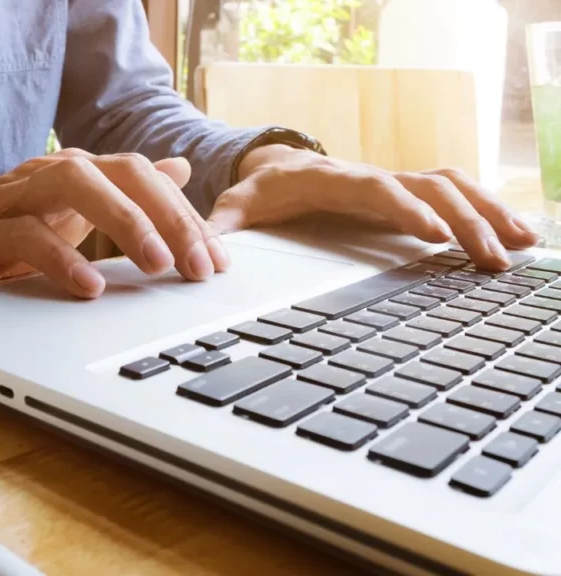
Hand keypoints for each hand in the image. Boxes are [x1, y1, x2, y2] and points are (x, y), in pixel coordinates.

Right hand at [0, 149, 228, 298]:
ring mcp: (17, 195)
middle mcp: (53, 172)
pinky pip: (25, 236)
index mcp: (81, 172)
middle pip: (123, 173)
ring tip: (157, 264)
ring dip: (125, 223)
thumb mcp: (76, 212)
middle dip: (169, 217)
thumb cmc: (7, 233)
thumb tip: (179, 167)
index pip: (147, 179)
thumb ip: (126, 191)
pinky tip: (88, 287)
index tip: (217, 260)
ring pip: (77, 187)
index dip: (187, 215)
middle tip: (198, 265)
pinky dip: (60, 259)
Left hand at [209, 145, 539, 269]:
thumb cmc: (262, 189)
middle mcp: (372, 176)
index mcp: (334, 180)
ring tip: (524, 244)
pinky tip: (514, 236)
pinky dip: (485, 209)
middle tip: (493, 259)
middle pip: (428, 187)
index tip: (434, 235)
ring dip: (488, 212)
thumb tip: (206, 253)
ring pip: (452, 186)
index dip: (405, 209)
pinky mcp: (408, 193)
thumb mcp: (236, 205)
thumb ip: (223, 225)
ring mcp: (395, 182)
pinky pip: (455, 194)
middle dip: (465, 219)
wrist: (277, 166)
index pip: (376, 189)